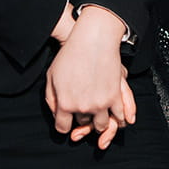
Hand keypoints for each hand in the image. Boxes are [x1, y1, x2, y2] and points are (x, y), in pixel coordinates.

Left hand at [45, 6, 131, 149]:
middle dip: (81, 118)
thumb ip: (51, 98)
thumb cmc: (70, 55)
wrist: (92, 40)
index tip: (65, 122)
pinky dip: (116, 116)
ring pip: (101, 125)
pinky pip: (118, 118)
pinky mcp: (115, 98)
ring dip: (98, 119)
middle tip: (81, 106)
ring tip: (95, 109)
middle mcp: (81, 107)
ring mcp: (99, 104)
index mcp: (64, 102)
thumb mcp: (52, 74)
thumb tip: (55, 114)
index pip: (62, 127)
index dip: (63, 126)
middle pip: (82, 125)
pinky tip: (110, 108)